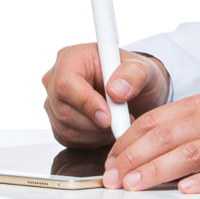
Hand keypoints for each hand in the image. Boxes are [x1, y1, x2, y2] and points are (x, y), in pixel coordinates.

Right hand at [42, 42, 170, 147]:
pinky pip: (69, 139)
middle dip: (95, 123)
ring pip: (66, 128)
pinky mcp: (58, 123)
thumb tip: (115, 90)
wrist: (136, 95)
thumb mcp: (145, 70)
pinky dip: (92, 140)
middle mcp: (56, 78)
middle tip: (121, 120)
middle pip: (64, 110)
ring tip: (117, 122)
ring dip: (96, 134)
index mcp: (72, 58)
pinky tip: (106, 129)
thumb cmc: (135, 78)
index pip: (66, 83)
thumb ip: (134, 75)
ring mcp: (54, 102)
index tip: (108, 117)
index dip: (86, 103)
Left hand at [103, 94, 199, 193]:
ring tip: (135, 186)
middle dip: (132, 158)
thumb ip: (191, 127)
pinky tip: (185, 192)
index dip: (128, 140)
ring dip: (156, 171)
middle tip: (113, 177)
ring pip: (187, 154)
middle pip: (165, 136)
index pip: (156, 120)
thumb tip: (154, 144)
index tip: (112, 159)